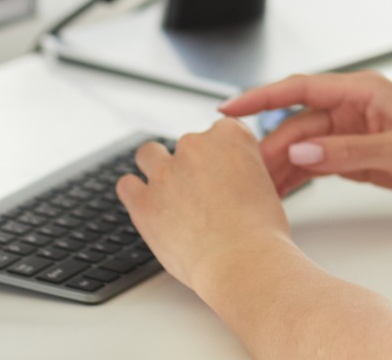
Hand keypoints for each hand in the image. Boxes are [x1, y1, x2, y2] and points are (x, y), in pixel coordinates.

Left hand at [115, 119, 289, 294]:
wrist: (242, 260)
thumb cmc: (260, 231)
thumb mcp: (264, 184)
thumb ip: (241, 170)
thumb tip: (228, 179)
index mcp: (229, 135)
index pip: (219, 131)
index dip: (221, 155)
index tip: (223, 174)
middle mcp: (195, 145)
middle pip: (186, 144)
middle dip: (191, 165)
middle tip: (202, 195)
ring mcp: (165, 171)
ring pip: (149, 154)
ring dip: (157, 169)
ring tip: (168, 193)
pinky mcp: (143, 201)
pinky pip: (127, 185)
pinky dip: (135, 193)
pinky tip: (147, 205)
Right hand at [220, 71, 391, 198]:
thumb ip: (348, 151)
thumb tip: (300, 150)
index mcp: (360, 91)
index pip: (299, 89)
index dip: (261, 97)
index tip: (228, 108)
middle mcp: (350, 107)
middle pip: (296, 124)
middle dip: (268, 147)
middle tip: (243, 174)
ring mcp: (350, 131)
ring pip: (302, 146)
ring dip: (280, 165)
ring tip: (255, 189)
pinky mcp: (354, 154)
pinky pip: (317, 162)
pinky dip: (298, 176)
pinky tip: (280, 192)